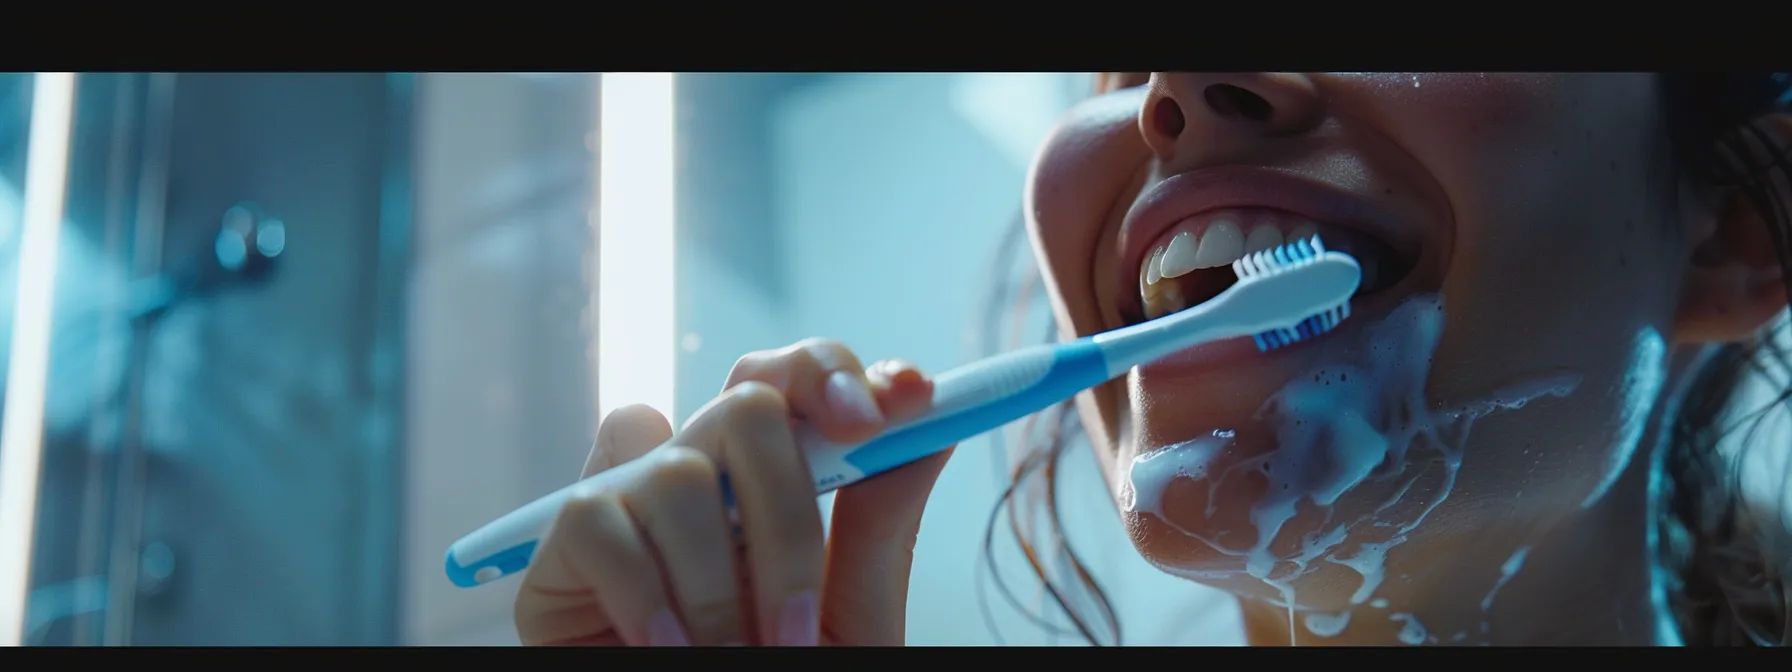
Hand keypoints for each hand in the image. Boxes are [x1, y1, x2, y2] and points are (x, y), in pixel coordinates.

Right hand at [513, 339, 952, 645]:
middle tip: (803, 609)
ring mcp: (630, 504)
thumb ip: (880, 530)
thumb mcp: (850, 622)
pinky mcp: (561, 547)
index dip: (838, 371)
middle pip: (745, 403)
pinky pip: (599, 518)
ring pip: (681, 468)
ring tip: (736, 656)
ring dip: (723, 583)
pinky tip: (669, 648)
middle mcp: (702, 478)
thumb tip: (932, 430)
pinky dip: (645, 593)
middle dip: (792, 501)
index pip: (794, 385)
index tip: (904, 399)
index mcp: (772, 484)